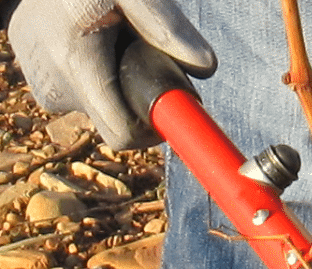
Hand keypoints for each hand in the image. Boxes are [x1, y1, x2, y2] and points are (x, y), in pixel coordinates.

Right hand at [8, 0, 216, 148]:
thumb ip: (167, 25)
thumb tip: (207, 66)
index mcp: (77, 64)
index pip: (124, 134)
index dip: (153, 130)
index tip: (171, 110)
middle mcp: (54, 84)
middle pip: (115, 122)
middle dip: (136, 101)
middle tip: (144, 61)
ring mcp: (42, 87)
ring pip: (99, 109)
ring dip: (116, 87)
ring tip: (113, 44)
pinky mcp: (38, 85)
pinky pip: (81, 97)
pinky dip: (96, 81)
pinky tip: (93, 48)